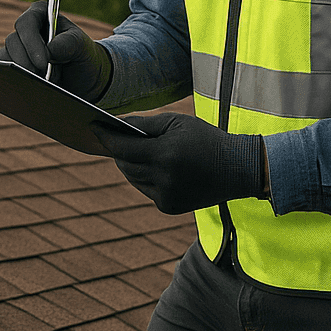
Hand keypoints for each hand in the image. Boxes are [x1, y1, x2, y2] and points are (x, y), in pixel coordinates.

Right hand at [0, 0, 111, 102]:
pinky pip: (5, 71)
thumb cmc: (83, 56)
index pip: (27, 23)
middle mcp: (27, 30)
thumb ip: (68, 43)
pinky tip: (32, 86)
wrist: (83, 81)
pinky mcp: (14, 66)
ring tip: (42, 83)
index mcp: (42, 15)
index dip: (31, 41)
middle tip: (42, 77)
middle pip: (13, 41)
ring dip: (22, 72)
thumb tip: (50, 50)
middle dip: (26, 62)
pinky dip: (16, 79)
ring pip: (6, 57)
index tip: (43, 62)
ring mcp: (18, 48)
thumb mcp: (82, 47)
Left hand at [92, 112, 265, 214]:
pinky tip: (152, 167)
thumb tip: (116, 125)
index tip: (92, 126)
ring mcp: (166, 196)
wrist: (238, 169)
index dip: (105, 136)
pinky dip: (144, 178)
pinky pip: (145, 189)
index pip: (123, 146)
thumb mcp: (177, 123)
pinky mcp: (169, 207)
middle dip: (118, 150)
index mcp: (165, 154)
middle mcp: (163, 178)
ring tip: (130, 150)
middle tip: (111, 137)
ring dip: (129, 165)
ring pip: (133, 178)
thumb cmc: (206, 139)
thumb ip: (145, 124)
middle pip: (124, 164)